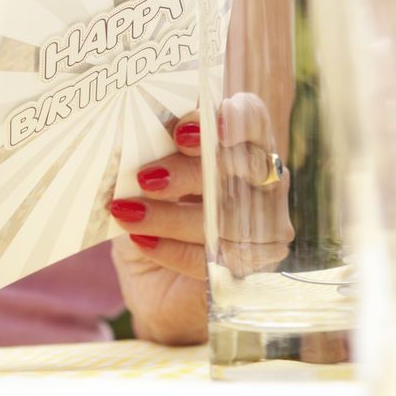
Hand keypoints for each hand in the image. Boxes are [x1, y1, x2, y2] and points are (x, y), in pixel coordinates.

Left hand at [110, 94, 294, 345]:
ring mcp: (266, 223)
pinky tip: (142, 241)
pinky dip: (172, 249)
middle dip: (190, 173)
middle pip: (243, 167)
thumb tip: (130, 132)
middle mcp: (264, 178)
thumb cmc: (152, 208)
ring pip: (226, 217)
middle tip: (146, 178)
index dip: (228, 120)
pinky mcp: (253, 265)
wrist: (152, 276)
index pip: (252, 118)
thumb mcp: (144, 174)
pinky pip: (214, 256)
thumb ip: (150, 149)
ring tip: (128, 215)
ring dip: (170, 217)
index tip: (185, 130)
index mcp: (241, 141)